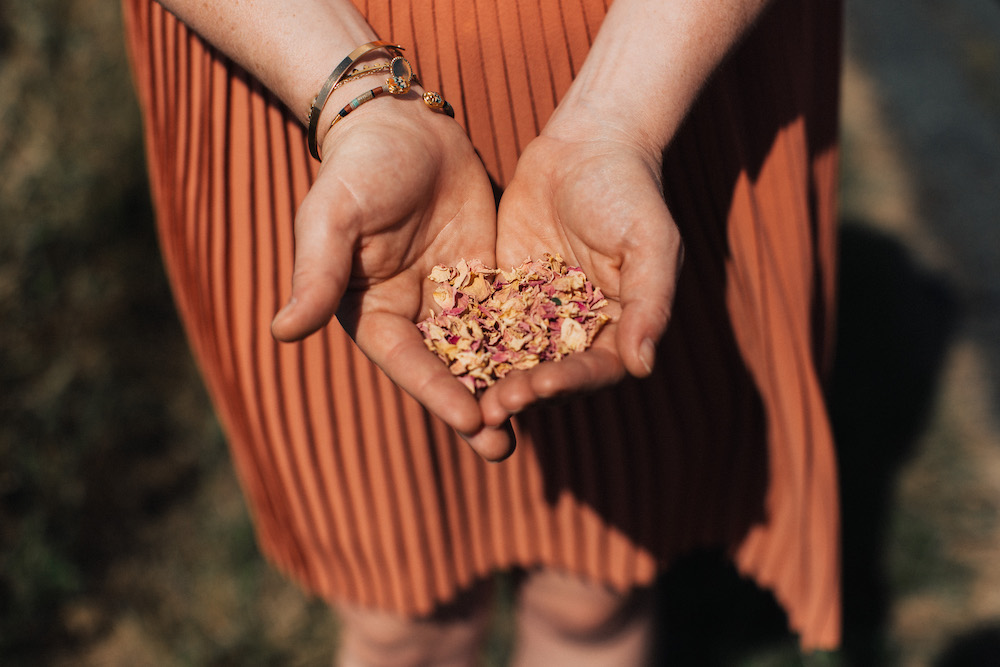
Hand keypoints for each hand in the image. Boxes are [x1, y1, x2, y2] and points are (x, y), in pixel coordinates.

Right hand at [271, 98, 512, 460]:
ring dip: (505, 387)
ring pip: (482, 353)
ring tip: (534, 422)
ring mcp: (452, 299)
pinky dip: (528, 342)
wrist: (403, 124)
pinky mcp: (485, 278)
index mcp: (374, 314)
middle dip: (473, 410)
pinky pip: (508, 315)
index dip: (437, 393)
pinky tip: (557, 366)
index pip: (408, 363)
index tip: (469, 421)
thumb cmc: (358, 169)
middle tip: (503, 449)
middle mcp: (413, 316)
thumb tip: (282, 332)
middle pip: (447, 372)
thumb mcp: (332, 218)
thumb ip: (317, 275)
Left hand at [481, 127, 682, 425]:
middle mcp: (576, 330)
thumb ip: (651, 303)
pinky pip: (483, 322)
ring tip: (468, 395)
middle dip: (524, 392)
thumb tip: (642, 367)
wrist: (585, 146)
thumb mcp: (650, 243)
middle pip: (550, 374)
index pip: (594, 369)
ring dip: (492, 380)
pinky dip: (467, 341)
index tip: (543, 386)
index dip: (571, 383)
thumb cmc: (629, 192)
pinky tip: (443, 356)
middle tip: (495, 406)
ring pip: (513, 357)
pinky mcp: (504, 292)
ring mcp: (537, 313)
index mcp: (618, 328)